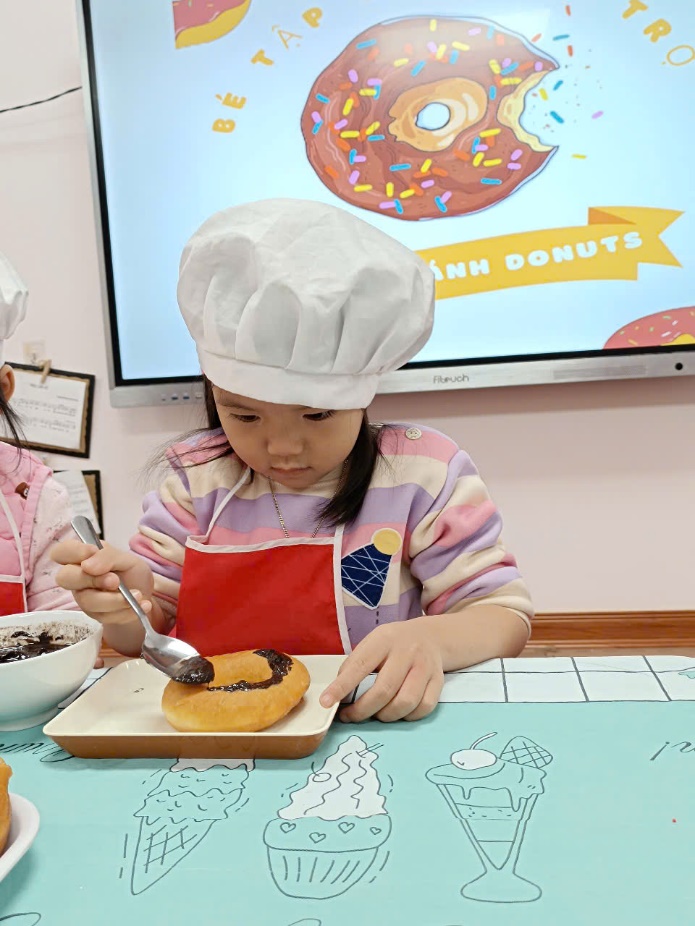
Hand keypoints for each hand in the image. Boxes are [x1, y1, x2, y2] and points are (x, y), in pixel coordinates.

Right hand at [50, 540, 154, 626]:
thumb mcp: (126, 558)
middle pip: (65, 578)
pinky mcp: (94, 615)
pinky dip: (127, 610)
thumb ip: (107, 556)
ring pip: (87, 601)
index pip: (61, 552)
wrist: (143, 595)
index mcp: (81, 557)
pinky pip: (104, 615)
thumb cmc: (129, 572)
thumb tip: (87, 565)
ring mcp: (84, 597)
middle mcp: (77, 578)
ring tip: (137, 595)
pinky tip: (143, 605)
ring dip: (115, 599)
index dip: (73, 551)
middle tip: (115, 580)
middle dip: (92, 579)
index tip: (92, 551)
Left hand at [320, 622, 443, 722]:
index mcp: (384, 639)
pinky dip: (407, 717)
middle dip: (363, 710)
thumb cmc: (393, 643)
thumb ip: (356, 664)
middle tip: (350, 716)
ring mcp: (425, 666)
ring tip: (376, 714)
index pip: (360, 665)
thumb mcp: (372, 642)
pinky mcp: (438, 681)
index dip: (342, 686)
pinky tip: (397, 712)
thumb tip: (338, 693)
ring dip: (386, 716)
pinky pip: (423, 708)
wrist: (431, 636)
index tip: (326, 703)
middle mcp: (407, 651)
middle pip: (384, 690)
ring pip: (405, 702)